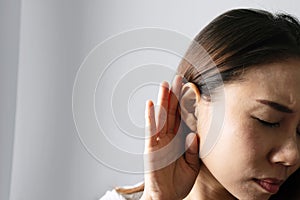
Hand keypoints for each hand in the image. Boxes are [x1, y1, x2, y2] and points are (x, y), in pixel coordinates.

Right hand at [141, 75, 200, 199]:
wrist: (166, 197)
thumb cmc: (179, 182)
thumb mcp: (192, 166)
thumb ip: (193, 150)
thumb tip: (193, 135)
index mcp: (180, 140)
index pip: (183, 117)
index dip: (185, 103)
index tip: (189, 88)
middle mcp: (169, 137)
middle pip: (172, 112)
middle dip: (175, 95)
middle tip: (178, 78)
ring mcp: (159, 141)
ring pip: (162, 117)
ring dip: (163, 101)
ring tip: (164, 84)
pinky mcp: (151, 148)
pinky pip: (151, 130)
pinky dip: (151, 118)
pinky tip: (151, 105)